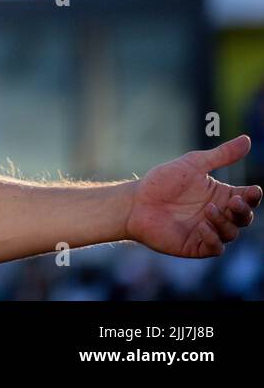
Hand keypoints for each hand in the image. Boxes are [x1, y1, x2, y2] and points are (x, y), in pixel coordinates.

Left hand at [125, 135, 260, 257]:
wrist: (135, 202)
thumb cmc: (162, 182)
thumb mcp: (193, 164)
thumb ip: (221, 155)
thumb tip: (247, 139)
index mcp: (221, 196)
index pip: (247, 198)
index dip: (253, 196)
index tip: (253, 190)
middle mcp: (218, 215)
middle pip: (244, 217)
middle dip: (243, 211)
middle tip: (234, 201)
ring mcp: (208, 231)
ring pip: (231, 233)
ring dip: (224, 222)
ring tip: (208, 210)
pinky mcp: (196, 246)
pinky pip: (215, 248)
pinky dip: (213, 238)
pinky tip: (202, 226)